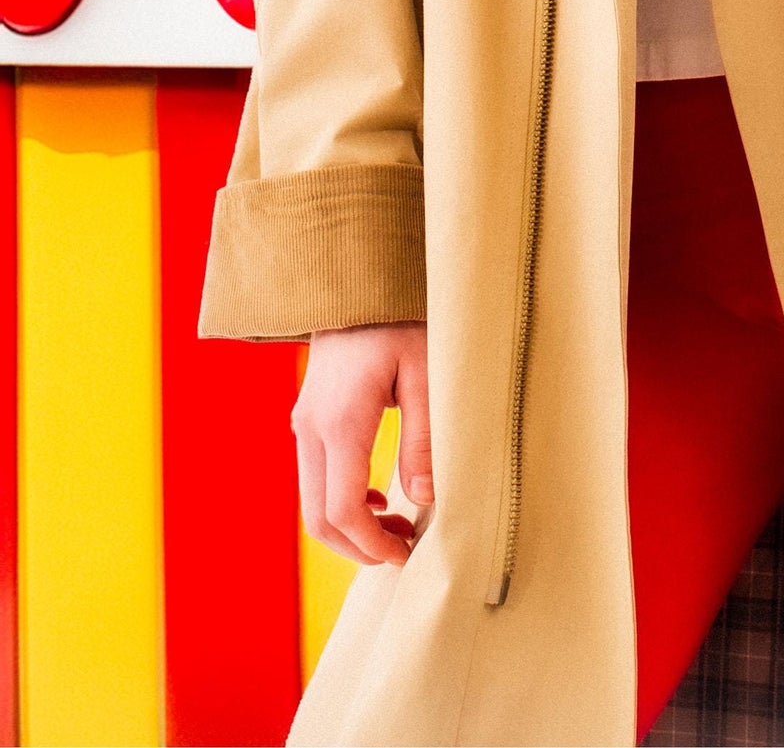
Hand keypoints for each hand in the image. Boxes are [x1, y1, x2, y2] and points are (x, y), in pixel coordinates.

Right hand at [293, 322, 431, 565]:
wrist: (357, 282)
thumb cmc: (400, 321)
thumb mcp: (425, 374)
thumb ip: (425, 439)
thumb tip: (425, 499)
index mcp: (342, 422)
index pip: (344, 509)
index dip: (374, 545)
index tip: (409, 556)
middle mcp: (312, 429)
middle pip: (318, 519)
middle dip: (359, 548)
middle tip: (405, 549)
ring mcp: (303, 425)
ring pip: (311, 503)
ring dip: (350, 527)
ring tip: (398, 526)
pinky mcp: (306, 420)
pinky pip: (314, 479)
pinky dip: (340, 502)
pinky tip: (380, 496)